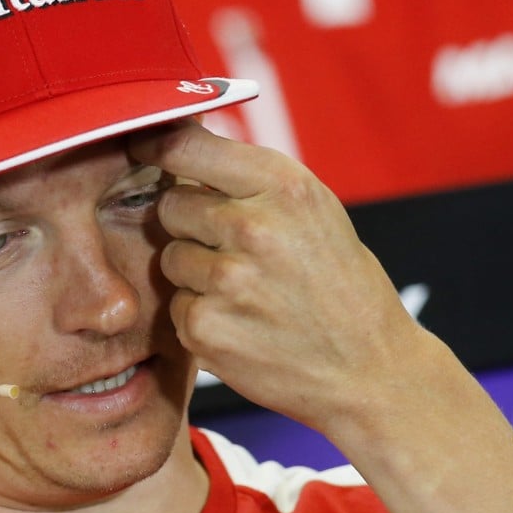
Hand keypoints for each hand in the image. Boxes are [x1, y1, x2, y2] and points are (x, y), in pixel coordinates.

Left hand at [129, 121, 422, 432]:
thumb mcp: (313, 211)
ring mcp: (227, 280)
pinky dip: (200, 317)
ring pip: (171, 258)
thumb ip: (249, 180)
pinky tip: (243, 325)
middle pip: (170, 205)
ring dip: (195, 274)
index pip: (185, 146)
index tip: (143, 148)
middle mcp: (252, 227)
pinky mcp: (205, 327)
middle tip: (231, 249)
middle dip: (189, 224)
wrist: (369, 371)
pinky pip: (176, 306)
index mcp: (283, 186)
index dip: (156, 147)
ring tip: (246, 292)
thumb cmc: (338, 284)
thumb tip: (175, 141)